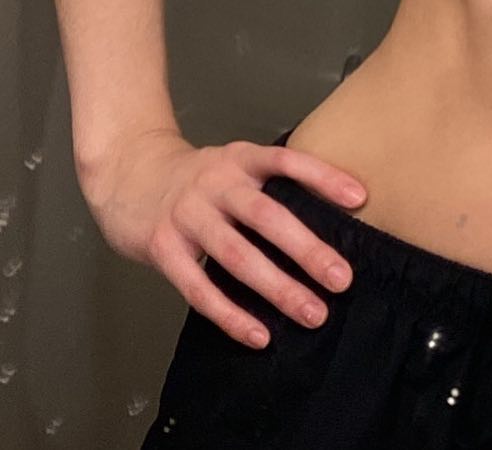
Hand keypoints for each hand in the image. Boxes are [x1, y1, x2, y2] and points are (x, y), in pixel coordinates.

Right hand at [82, 126, 368, 349]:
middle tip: (342, 278)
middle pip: (266, 216)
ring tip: (312, 312)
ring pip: (237, 255)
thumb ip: (270, 186)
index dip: (323, 176)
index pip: (287, 161)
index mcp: (241, 159)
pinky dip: (231, 314)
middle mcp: (216, 182)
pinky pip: (199, 288)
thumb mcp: (235, 166)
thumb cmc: (197, 179)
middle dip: (307, 249)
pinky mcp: (162, 247)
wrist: (129, 176)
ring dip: (277, 287)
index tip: (360, 198)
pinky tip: (259, 334)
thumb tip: (331, 219)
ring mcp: (187, 215)